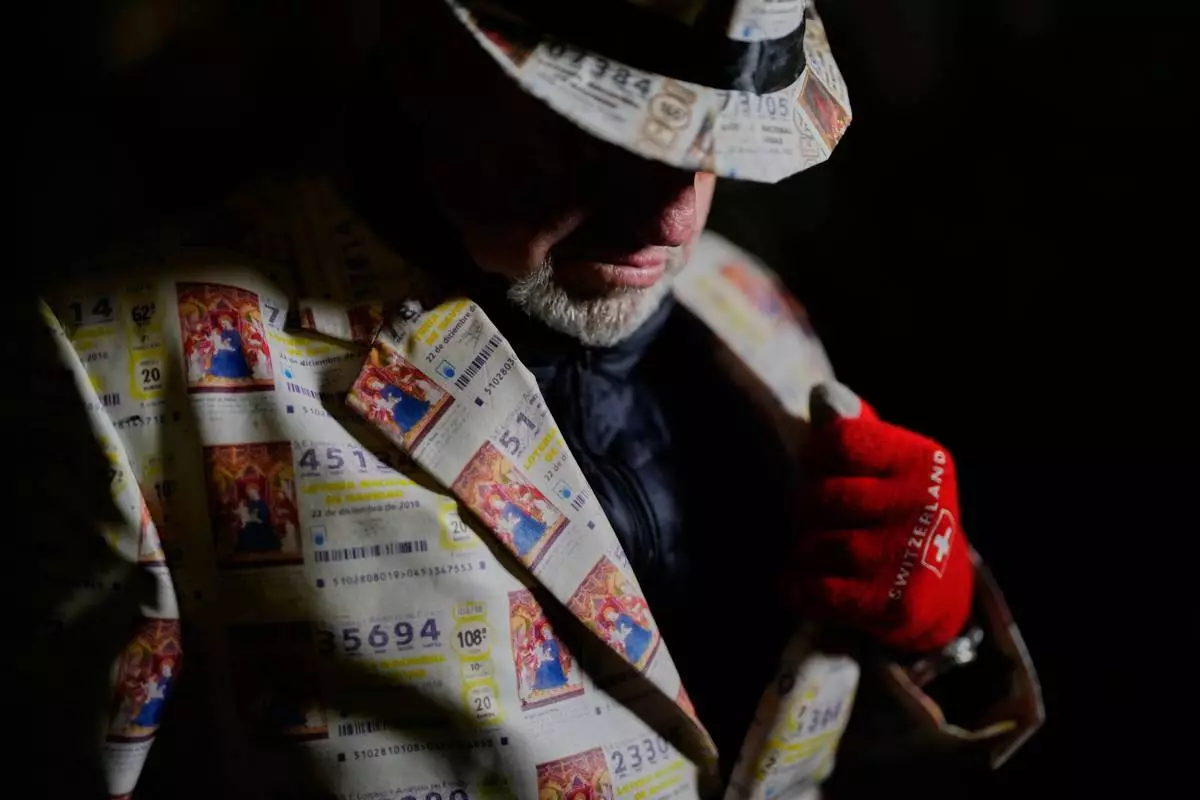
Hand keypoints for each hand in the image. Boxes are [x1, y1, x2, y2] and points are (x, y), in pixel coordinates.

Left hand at [785, 382, 974, 652]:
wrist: (938, 592)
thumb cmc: (891, 512)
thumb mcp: (881, 464)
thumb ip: (848, 428)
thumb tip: (823, 395)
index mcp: (922, 460)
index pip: (838, 441)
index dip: (814, 457)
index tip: (820, 470)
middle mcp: (925, 504)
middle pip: (821, 496)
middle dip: (807, 510)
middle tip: (821, 521)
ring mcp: (913, 556)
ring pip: (817, 545)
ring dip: (804, 552)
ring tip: (820, 554)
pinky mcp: (898, 604)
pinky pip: (818, 591)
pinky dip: (798, 589)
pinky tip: (801, 585)